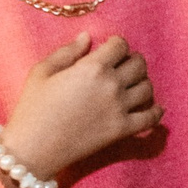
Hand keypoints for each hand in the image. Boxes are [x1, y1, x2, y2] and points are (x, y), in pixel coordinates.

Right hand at [0, 31, 161, 183]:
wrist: (31, 150)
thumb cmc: (32, 109)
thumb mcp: (42, 73)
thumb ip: (67, 52)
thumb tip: (87, 37)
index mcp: (92, 67)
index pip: (120, 45)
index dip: (115, 45)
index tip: (109, 50)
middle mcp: (111, 85)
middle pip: (139, 64)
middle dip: (131, 61)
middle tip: (121, 67)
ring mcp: (119, 108)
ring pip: (148, 87)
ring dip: (142, 83)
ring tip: (131, 86)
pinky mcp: (122, 130)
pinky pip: (151, 118)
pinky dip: (156, 112)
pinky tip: (152, 108)